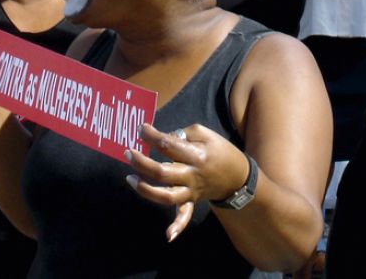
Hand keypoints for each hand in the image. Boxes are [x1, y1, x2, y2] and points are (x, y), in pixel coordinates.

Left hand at [125, 123, 253, 241]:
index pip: (169, 146)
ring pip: (166, 196)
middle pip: (162, 173)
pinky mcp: (191, 201)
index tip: (141, 129)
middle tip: (128, 152)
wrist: (238, 176)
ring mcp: (191, 191)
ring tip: (129, 178)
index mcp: (196, 155)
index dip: (152, 136)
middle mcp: (192, 175)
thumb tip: (162, 138)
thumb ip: (184, 134)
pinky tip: (168, 236)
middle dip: (141, 163)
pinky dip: (177, 227)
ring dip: (145, 189)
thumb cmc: (219, 151)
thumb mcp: (206, 134)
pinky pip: (184, 216)